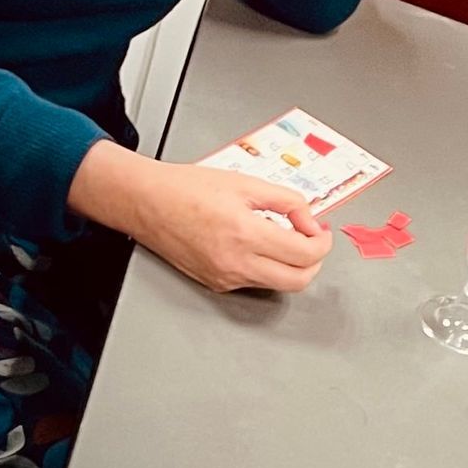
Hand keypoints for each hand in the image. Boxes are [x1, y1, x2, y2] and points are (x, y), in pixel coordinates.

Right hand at [67, 141, 332, 292]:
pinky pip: (254, 281)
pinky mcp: (215, 283)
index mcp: (245, 234)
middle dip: (314, 261)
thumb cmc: (186, 188)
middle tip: (312, 240)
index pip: (305, 255)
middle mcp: (235, 263)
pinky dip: (268, 267)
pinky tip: (259, 244)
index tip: (321, 230)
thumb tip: (310, 220)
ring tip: (284, 237)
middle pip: (298, 281)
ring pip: (278, 284)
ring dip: (291, 265)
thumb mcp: (247, 183)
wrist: (145, 201)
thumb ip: (288, 201)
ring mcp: (224, 278)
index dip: (322, 243)